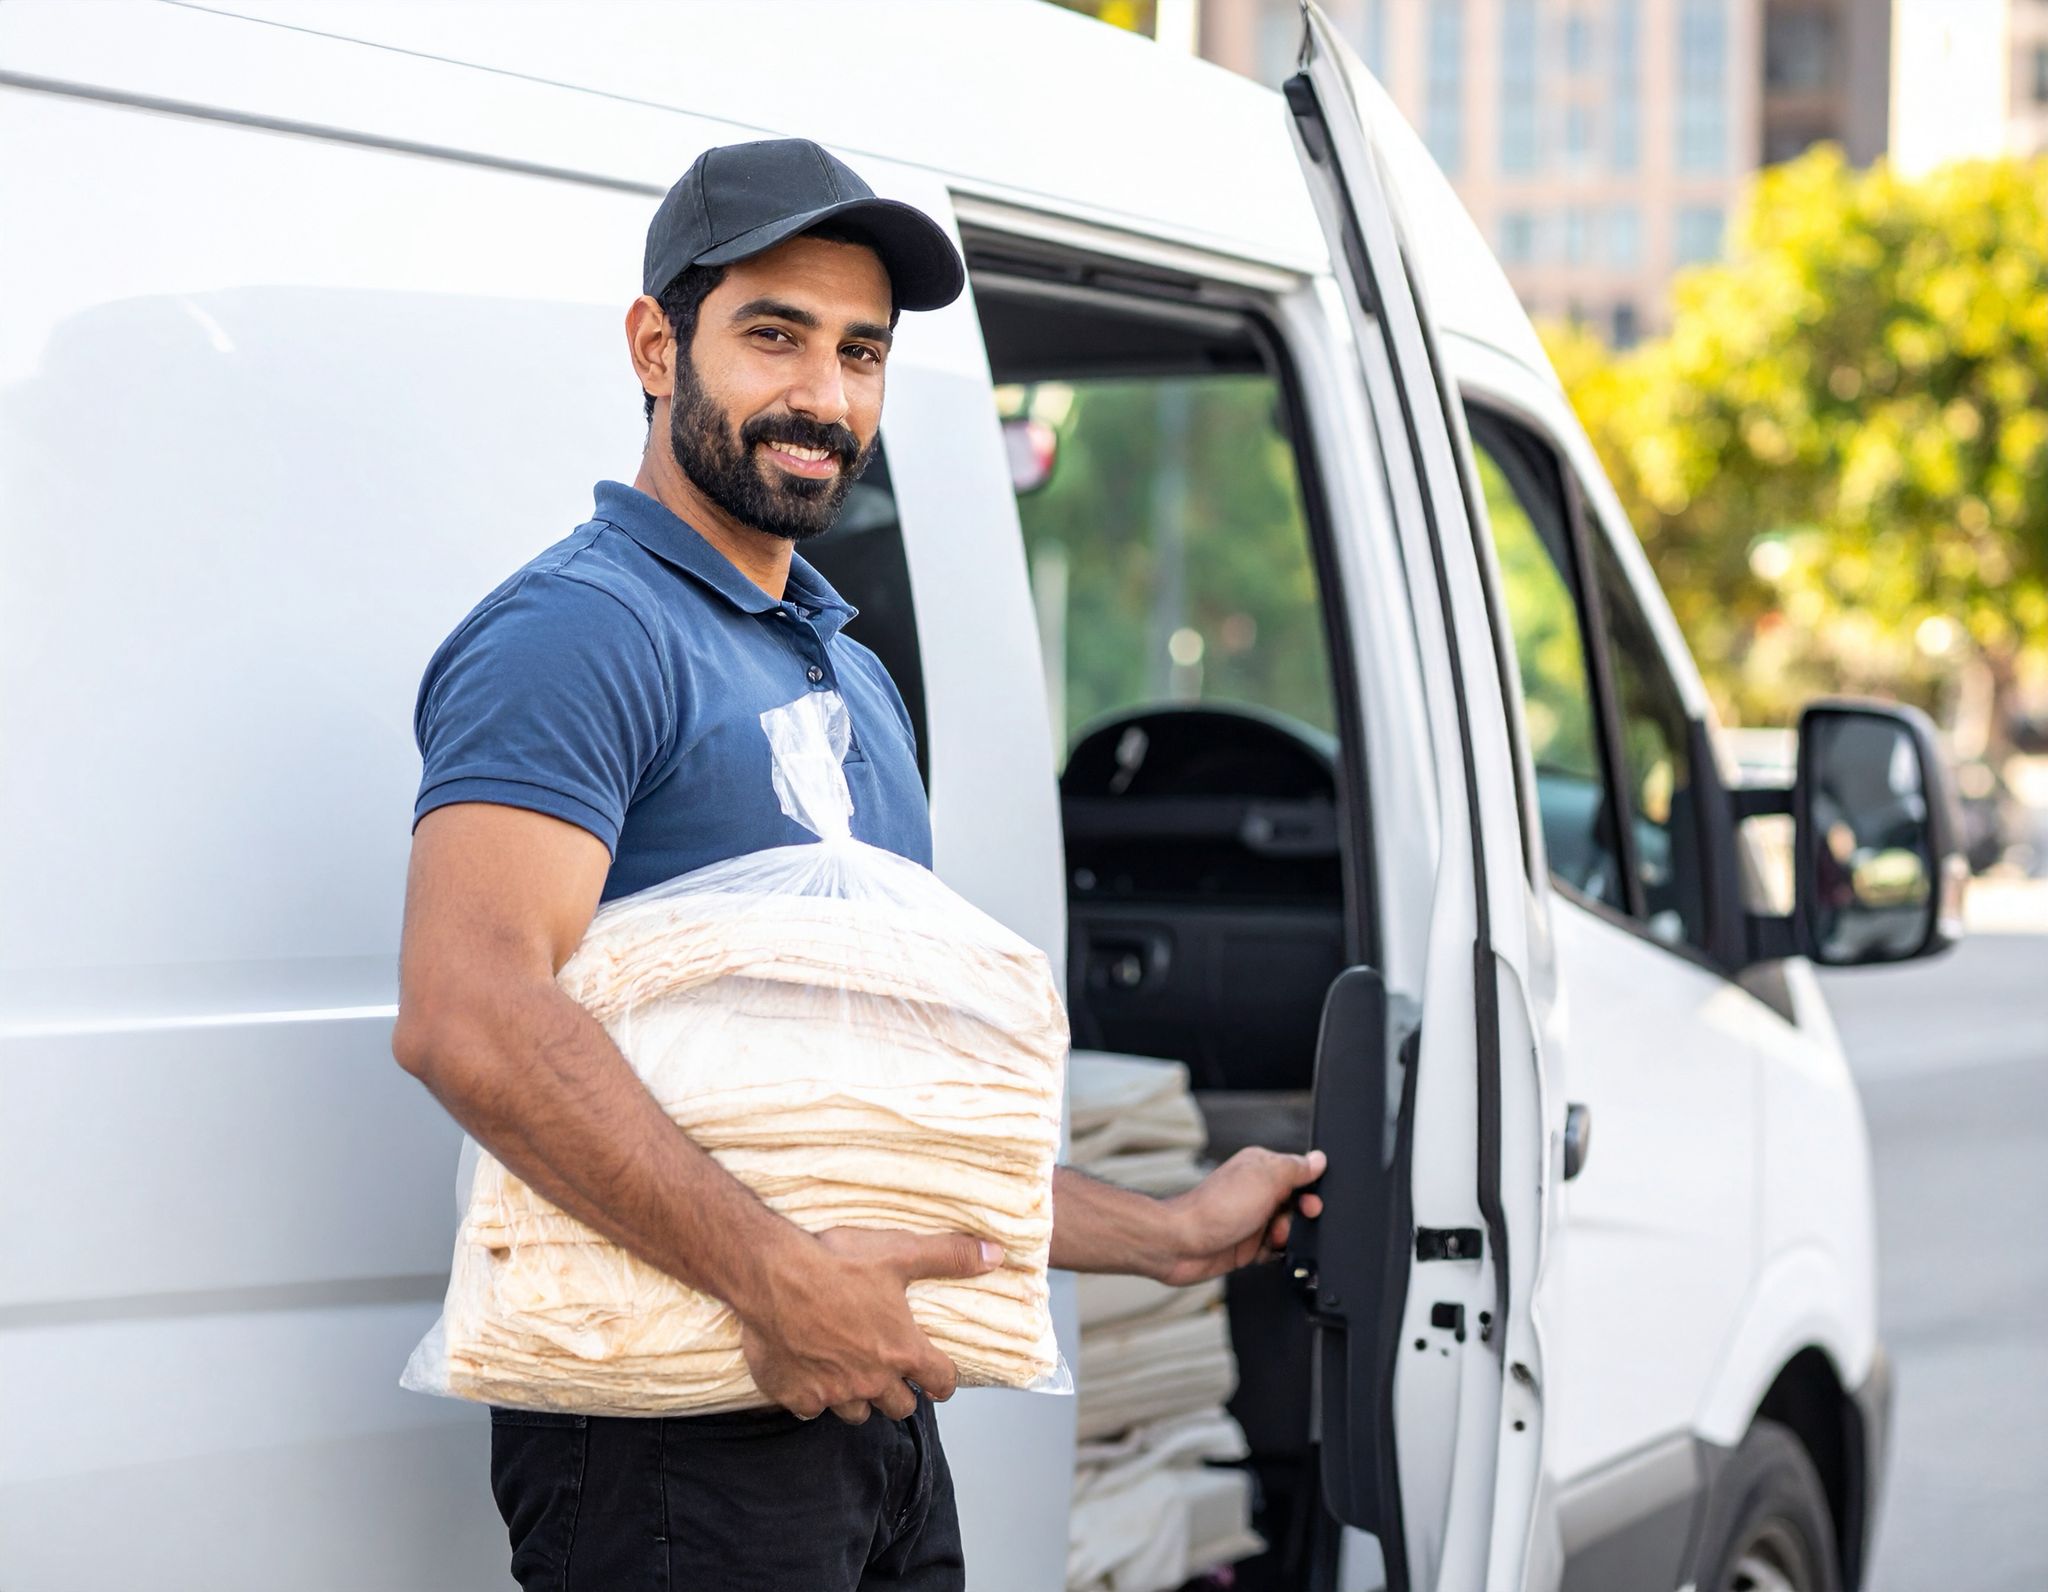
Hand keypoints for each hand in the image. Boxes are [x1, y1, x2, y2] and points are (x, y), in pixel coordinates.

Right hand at [738, 1227, 1001, 1424]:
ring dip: (859, 1398)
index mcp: (901, 1350)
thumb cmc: (836, 1263)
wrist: (772, 1275)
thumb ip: (951, 1256)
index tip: (939, 1379)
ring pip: (857, 1413)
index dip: (944, 1381)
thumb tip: (995, 1255)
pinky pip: (811, 1410)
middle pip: (900, 1407)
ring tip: (853, 1376)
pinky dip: (814, 1398)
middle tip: (893, 1373)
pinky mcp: (796, 1396)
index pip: (940, 1381)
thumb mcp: (901, 1252)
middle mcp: (872, 1380)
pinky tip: (809, 1376)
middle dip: (901, 1393)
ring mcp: (832, 1393)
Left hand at [1153, 1147, 1325, 1286]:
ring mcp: (1251, 1219)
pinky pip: (1276, 1251)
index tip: (1311, 1204)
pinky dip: (1277, 1254)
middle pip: (1297, 1204)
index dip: (1310, 1191)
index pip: (1299, 1174)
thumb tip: (1318, 1159)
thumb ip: (1295, 1168)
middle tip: (1286, 1224)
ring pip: (1289, 1230)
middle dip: (1299, 1219)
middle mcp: (1256, 1192)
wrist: (1181, 1244)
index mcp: (1261, 1167)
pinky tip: (1267, 1253)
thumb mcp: (1264, 1178)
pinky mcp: (1247, 1245)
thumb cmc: (1214, 1209)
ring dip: (1287, 1238)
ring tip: (1270, 1239)